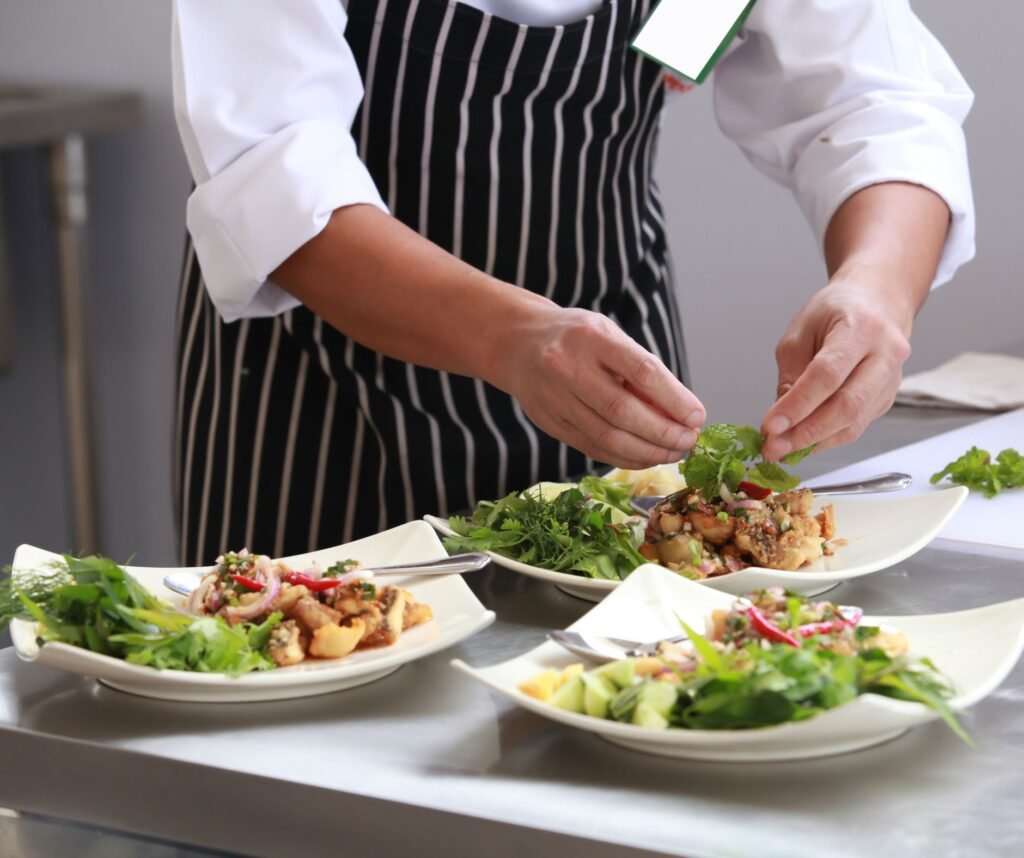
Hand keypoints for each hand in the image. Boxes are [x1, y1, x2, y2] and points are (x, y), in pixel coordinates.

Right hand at [491, 304, 705, 468]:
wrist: (518, 344)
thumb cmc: (577, 338)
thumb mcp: (609, 335)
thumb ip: (640, 368)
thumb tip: (681, 412)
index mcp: (592, 337)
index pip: (641, 371)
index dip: (673, 399)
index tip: (697, 417)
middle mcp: (568, 366)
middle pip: (623, 411)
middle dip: (663, 433)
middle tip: (689, 441)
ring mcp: (555, 398)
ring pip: (607, 437)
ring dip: (648, 452)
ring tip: (674, 452)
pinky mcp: (549, 422)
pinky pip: (592, 448)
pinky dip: (625, 457)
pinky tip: (646, 457)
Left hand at [760, 275, 913, 460]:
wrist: (878, 302)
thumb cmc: (836, 312)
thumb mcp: (801, 332)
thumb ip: (791, 374)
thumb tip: (781, 418)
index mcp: (861, 327)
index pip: (828, 374)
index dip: (797, 405)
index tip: (770, 427)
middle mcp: (886, 354)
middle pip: (848, 405)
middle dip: (806, 433)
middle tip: (773, 448)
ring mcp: (892, 379)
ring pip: (854, 422)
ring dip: (815, 442)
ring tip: (781, 449)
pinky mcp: (888, 398)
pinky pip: (857, 425)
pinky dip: (827, 438)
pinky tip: (802, 441)